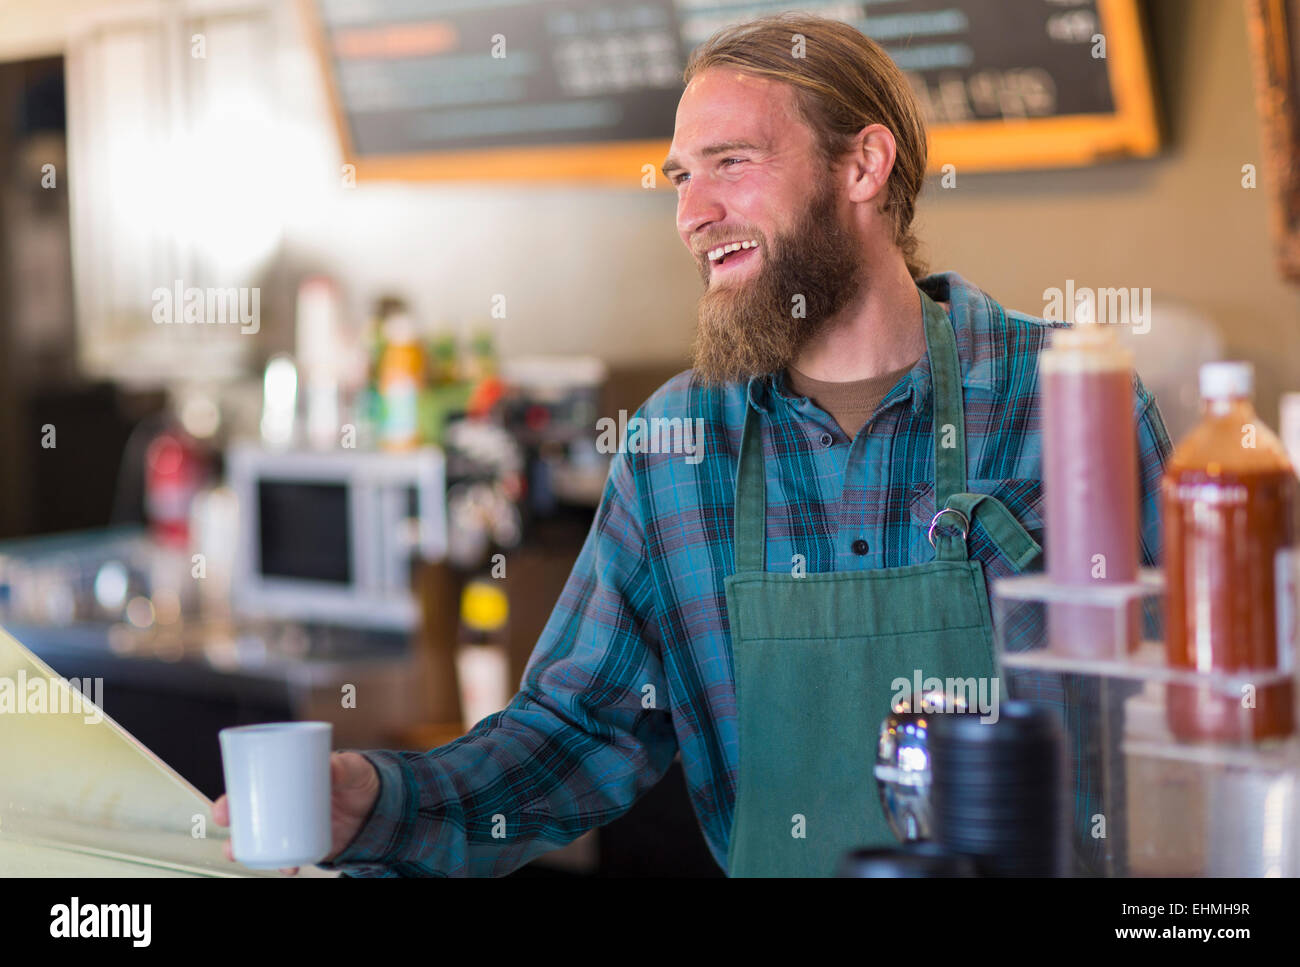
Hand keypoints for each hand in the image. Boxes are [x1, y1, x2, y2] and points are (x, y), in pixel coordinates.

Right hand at [212, 751, 380, 874]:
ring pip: (262, 840)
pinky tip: (287, 867)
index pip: (251, 786)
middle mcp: (286, 804)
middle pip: (249, 817)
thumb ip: (343, 766)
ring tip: (247, 856)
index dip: (232, 797)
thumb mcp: (352, 768)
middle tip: (231, 834)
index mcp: (288, 780)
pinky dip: (283, 864)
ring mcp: (295, 826)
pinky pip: (288, 856)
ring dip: (248, 851)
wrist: (382, 806)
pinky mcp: (308, 843)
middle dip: (234, 828)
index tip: (224, 807)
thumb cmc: (359, 779)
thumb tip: (331, 768)